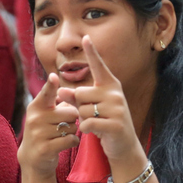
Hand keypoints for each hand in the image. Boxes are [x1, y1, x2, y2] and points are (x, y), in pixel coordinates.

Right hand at [19, 72, 80, 175]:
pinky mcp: (45, 148)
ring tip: (61, 135)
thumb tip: (74, 92)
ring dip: (73, 132)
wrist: (32, 157)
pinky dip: (73, 141)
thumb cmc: (44, 131)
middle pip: (70, 113)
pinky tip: (65, 143)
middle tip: (63, 126)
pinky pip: (71, 140)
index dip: (51, 84)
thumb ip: (59, 103)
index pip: (46, 93)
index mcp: (36, 107)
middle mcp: (35, 118)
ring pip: (72, 127)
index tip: (54, 76)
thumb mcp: (46, 115)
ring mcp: (39, 134)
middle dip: (73, 120)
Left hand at [55, 36, 143, 167]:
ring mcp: (117, 108)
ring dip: (83, 120)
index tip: (85, 37)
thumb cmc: (103, 122)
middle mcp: (115, 93)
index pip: (99, 66)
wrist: (122, 145)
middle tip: (90, 115)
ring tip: (95, 124)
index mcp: (110, 85)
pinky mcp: (116, 124)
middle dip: (79, 106)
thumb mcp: (89, 107)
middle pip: (80, 93)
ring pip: (83, 110)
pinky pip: (88, 123)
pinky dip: (86, 130)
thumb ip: (75, 98)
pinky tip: (94, 132)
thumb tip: (60, 91)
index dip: (92, 52)